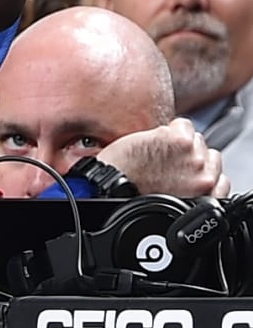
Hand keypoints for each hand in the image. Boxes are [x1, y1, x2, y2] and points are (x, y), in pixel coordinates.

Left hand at [99, 119, 226, 199]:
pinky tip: (152, 142)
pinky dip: (169, 129)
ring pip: (196, 138)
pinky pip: (183, 124)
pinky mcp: (180, 141)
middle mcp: (204, 179)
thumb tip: (189, 179)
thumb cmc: (129, 197)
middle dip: (188, 157)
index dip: (198, 173)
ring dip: (178, 142)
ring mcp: (194, 158)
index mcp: (204, 196)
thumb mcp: (169, 202)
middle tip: (164, 164)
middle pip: (207, 155)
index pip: (219, 179)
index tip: (183, 174)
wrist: (107, 189)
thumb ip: (188, 190)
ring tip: (156, 154)